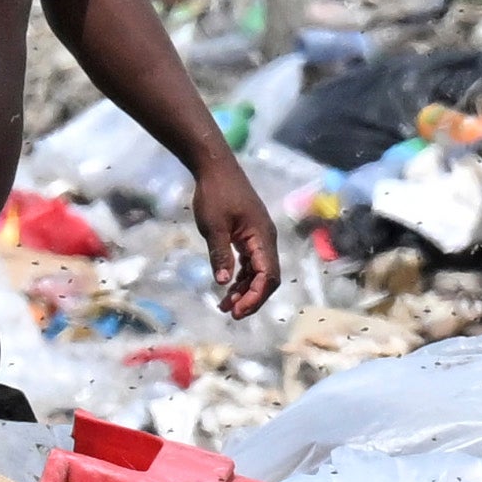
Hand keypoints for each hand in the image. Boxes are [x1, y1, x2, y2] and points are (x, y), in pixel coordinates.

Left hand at [194, 155, 278, 317]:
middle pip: (267, 278)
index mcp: (262, 237)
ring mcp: (258, 238)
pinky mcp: (249, 236)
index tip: (237, 311)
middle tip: (231, 314)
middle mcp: (266, 240)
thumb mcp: (214, 226)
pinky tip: (227, 288)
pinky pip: (250, 263)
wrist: (215, 168)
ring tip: (225, 306)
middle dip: (252, 298)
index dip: (255, 297)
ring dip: (244, 290)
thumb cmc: (215, 194)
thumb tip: (223, 282)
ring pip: (258, 272)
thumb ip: (220, 254)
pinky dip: (241, 277)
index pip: (268, 275)